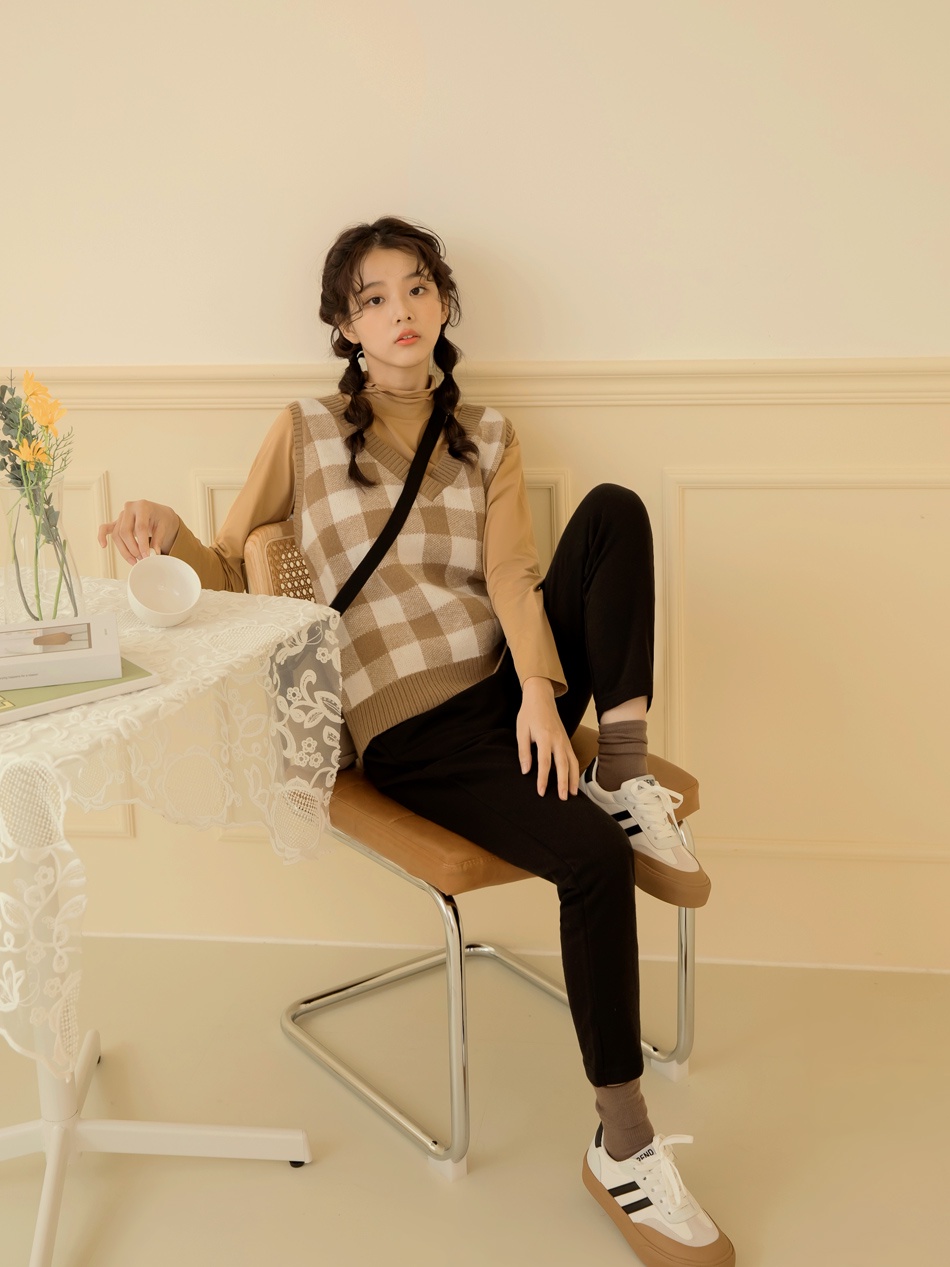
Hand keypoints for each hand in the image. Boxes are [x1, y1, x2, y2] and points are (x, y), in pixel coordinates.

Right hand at [98, 500, 180, 564]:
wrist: (158, 513)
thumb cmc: (162, 518)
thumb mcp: (165, 526)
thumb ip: (159, 539)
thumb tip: (153, 553)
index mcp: (143, 506)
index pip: (140, 527)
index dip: (142, 543)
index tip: (146, 555)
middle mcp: (130, 508)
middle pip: (125, 531)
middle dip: (132, 548)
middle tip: (141, 559)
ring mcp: (121, 515)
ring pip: (117, 534)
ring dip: (124, 550)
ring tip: (134, 560)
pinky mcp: (117, 521)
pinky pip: (105, 528)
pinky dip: (102, 536)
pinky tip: (104, 545)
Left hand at [516, 676, 578, 799]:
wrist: (540, 698)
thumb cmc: (529, 714)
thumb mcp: (521, 731)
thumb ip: (524, 752)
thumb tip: (526, 771)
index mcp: (544, 737)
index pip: (545, 762)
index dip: (543, 779)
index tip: (541, 792)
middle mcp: (557, 740)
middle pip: (563, 764)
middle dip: (564, 782)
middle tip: (563, 798)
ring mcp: (564, 740)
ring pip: (572, 762)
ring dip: (573, 778)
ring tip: (573, 794)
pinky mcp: (567, 740)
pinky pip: (573, 757)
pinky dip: (575, 770)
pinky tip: (573, 780)